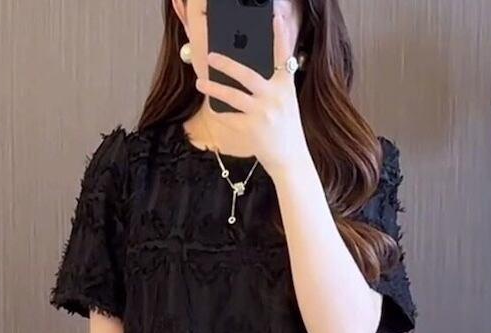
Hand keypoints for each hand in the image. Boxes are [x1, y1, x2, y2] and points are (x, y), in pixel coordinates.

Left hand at [194, 11, 308, 178]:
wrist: (289, 158)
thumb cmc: (285, 127)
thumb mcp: (285, 102)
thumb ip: (271, 86)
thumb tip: (244, 72)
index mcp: (285, 87)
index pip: (283, 56)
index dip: (279, 36)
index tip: (274, 17)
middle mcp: (274, 98)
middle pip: (247, 75)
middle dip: (227, 64)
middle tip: (211, 55)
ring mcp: (262, 114)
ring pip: (232, 96)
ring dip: (213, 88)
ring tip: (200, 82)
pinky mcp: (251, 129)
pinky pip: (229, 117)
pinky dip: (219, 112)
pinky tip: (211, 107)